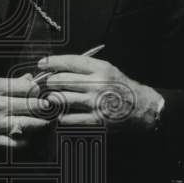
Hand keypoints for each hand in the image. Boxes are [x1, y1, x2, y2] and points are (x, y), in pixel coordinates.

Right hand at [0, 73, 52, 149]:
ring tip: (50, 120)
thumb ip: (6, 82)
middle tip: (55, 105)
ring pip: (24, 123)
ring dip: (40, 123)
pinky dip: (26, 140)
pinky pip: (13, 142)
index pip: (22, 87)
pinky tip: (32, 136)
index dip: (38, 89)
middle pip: (27, 105)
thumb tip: (28, 79)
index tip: (46, 90)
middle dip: (45, 105)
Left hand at [35, 54, 163, 132]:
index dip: (52, 62)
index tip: (42, 64)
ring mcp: (95, 103)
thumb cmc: (120, 87)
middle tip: (47, 84)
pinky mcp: (95, 121)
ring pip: (61, 99)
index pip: (70, 62)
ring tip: (52, 98)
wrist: (141, 108)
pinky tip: (61, 113)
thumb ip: (85, 67)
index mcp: (100, 69)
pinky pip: (68, 118)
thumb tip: (57, 67)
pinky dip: (61, 116)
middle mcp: (97, 84)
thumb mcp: (107, 69)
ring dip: (52, 99)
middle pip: (60, 80)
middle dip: (49, 82)